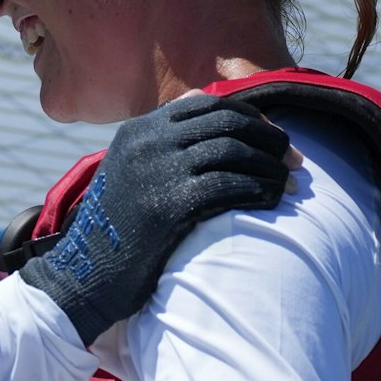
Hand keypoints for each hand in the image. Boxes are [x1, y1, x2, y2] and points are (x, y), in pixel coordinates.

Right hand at [21, 91, 292, 343]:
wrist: (85, 276)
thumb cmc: (116, 230)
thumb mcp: (128, 172)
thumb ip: (160, 144)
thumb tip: (206, 112)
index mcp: (138, 130)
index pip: (206, 103)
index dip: (249, 117)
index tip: (273, 137)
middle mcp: (147, 143)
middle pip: (227, 122)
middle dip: (270, 139)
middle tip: (295, 160)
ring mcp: (157, 172)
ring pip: (234, 151)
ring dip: (271, 167)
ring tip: (291, 185)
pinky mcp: (169, 206)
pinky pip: (230, 185)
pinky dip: (260, 189)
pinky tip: (272, 200)